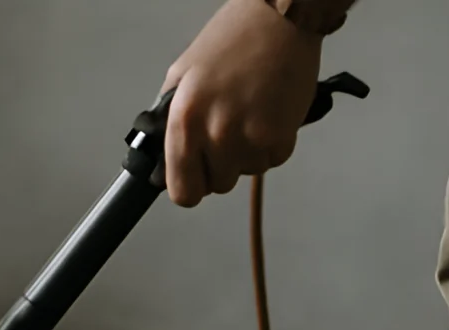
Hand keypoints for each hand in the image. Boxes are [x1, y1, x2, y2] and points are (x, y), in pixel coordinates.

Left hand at [161, 0, 325, 207]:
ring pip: (246, 172)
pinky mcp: (282, 137)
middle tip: (226, 131)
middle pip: (218, 185)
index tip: (193, 176)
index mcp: (186, 119)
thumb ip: (171, 117)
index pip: (183, 191)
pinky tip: (267, 114)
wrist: (280, 20)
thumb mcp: (182, 73)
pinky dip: (271, 145)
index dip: (189, 186)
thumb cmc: (232, 38)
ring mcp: (252, 138)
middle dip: (220, 165)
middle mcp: (217, 134)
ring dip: (247, 153)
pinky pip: (273, 160)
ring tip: (248, 115)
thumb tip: (165, 153)